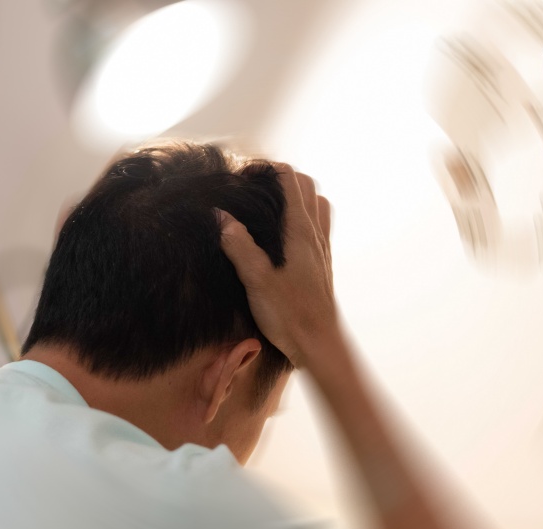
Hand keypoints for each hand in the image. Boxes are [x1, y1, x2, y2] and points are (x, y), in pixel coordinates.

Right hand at [216, 163, 336, 367]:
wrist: (320, 345)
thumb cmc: (291, 315)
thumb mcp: (257, 280)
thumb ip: (239, 245)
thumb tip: (220, 216)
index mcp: (301, 232)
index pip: (291, 180)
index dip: (267, 169)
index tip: (243, 176)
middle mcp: (315, 235)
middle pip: (307, 187)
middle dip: (280, 177)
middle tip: (253, 186)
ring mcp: (322, 249)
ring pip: (316, 205)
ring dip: (296, 196)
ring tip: (268, 204)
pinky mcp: (321, 265)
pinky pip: (317, 226)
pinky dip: (302, 217)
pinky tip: (282, 236)